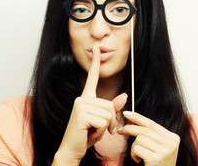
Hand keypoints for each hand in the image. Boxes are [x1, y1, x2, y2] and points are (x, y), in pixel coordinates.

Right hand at [54, 45, 126, 164]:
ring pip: (108, 113)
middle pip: (110, 104)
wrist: (72, 149)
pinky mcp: (82, 114)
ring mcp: (81, 105)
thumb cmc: (86, 134)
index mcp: (86, 98)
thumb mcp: (102, 121)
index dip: (95, 62)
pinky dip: (101, 132)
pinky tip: (90, 134)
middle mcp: (82, 98)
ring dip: (105, 128)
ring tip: (93, 131)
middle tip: (100, 129)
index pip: (92, 77)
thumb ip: (112, 108)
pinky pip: (103, 122)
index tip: (96, 48)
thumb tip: (124, 95)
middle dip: (110, 121)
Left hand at [118, 111, 179, 165]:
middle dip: (129, 128)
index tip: (126, 113)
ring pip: (139, 138)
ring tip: (139, 156)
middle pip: (144, 130)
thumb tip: (131, 119)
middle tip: (120, 131)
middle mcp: (171, 143)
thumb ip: (148, 133)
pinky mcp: (157, 159)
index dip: (137, 117)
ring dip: (134, 147)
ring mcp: (165, 151)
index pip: (151, 123)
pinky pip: (137, 148)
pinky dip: (134, 154)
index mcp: (172, 137)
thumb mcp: (156, 146)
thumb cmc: (156, 163)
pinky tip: (139, 161)